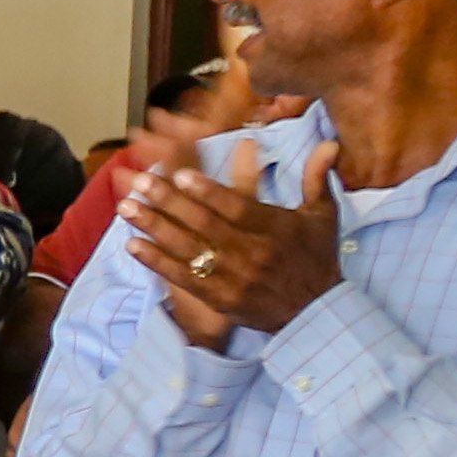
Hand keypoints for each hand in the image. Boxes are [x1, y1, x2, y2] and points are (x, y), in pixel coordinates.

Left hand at [121, 137, 345, 346]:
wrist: (315, 313)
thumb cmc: (316, 259)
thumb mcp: (322, 217)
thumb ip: (317, 178)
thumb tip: (329, 142)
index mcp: (275, 229)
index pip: (237, 208)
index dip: (207, 192)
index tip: (180, 175)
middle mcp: (252, 252)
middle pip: (204, 225)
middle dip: (169, 202)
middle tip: (140, 182)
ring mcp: (233, 277)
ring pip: (188, 249)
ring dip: (154, 227)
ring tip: (126, 207)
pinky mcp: (219, 297)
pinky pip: (183, 277)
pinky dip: (157, 261)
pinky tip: (132, 244)